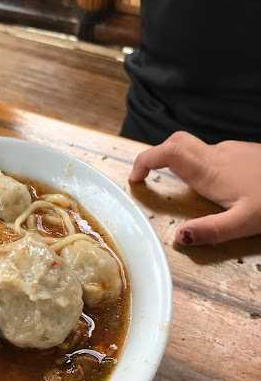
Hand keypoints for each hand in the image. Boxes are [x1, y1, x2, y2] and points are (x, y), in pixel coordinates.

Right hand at [129, 131, 260, 245]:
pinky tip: (210, 187)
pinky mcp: (244, 153)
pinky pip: (211, 154)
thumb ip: (210, 231)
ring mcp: (231, 151)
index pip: (167, 153)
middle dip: (155, 155)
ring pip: (194, 148)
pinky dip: (197, 165)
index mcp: (211, 171)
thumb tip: (178, 238)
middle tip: (145, 177)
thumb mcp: (246, 223)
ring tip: (175, 186)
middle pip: (176, 142)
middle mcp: (217, 155)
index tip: (134, 179)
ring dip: (176, 160)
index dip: (144, 161)